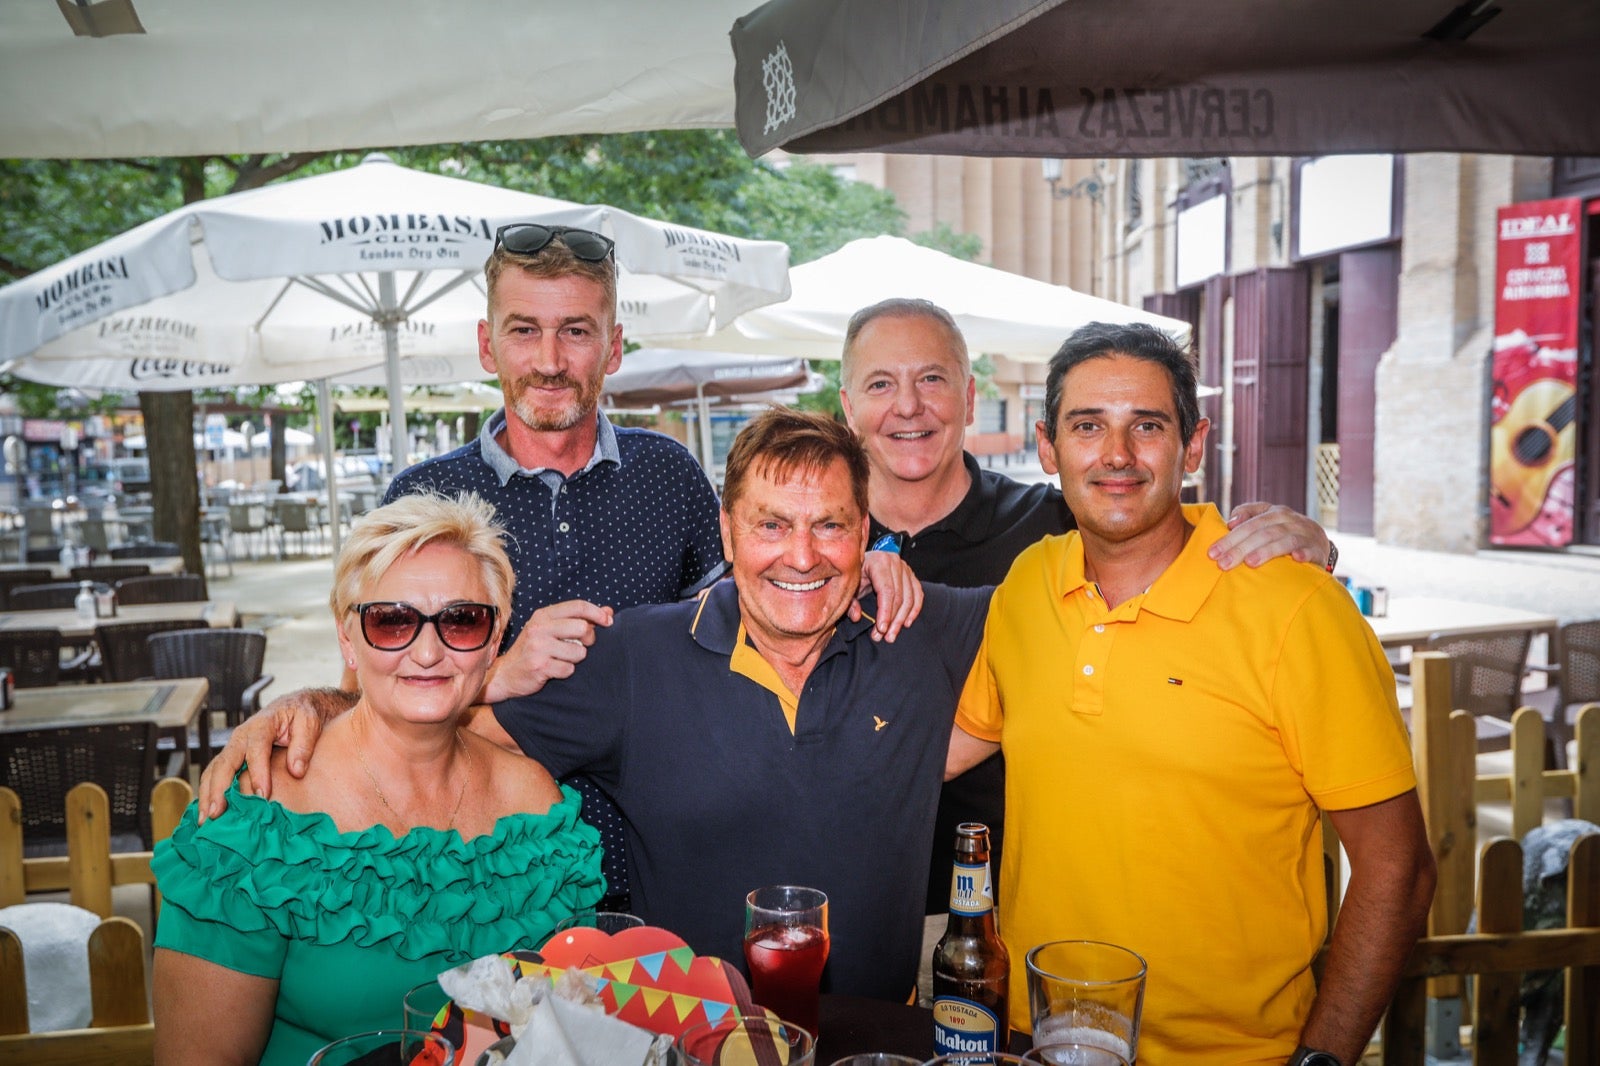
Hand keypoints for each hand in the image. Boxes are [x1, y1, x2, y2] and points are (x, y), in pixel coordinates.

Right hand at [198, 688, 347, 820]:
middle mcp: (241, 737)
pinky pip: (214, 775)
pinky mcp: (231, 757)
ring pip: (213, 770)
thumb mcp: (309, 723)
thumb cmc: (302, 716)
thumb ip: (303, 745)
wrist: (293, 707)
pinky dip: (207, 793)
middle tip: (216, 814)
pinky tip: (205, 813)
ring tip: (203, 821)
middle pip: (225, 762)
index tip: (263, 796)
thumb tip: (296, 771)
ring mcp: (233, 748)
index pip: (257, 750)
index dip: (258, 773)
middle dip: (218, 789)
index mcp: (262, 726)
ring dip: (206, 795)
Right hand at [480, 599, 612, 703]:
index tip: (608, 621)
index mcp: (543, 615)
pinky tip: (554, 670)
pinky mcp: (539, 666)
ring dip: (576, 659)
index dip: (597, 613)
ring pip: (579, 652)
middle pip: (582, 628)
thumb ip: (579, 619)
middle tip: (580, 646)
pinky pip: (569, 669)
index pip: (578, 606)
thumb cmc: (534, 650)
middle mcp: (540, 628)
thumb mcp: (552, 629)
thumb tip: (609, 611)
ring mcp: (538, 647)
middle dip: (588, 639)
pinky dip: (566, 672)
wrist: (506, 674)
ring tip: (562, 659)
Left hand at [851, 549, 923, 641]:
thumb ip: (850, 602)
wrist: (863, 562)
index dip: (885, 612)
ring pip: (910, 598)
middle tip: (885, 637)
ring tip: (892, 634)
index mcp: (878, 562)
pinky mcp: (911, 575)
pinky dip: (913, 611)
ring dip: (902, 620)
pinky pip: (917, 595)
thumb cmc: (856, 573)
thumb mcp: (849, 586)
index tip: (881, 629)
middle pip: (899, 596)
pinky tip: (906, 623)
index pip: (886, 591)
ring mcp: (905, 568)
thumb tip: (857, 617)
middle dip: (893, 620)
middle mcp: (894, 562)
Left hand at [1209, 502, 1330, 570]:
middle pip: (1262, 532)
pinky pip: (1310, 550)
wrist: (1318, 542)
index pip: (1249, 524)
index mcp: (1274, 512)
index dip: (1230, 538)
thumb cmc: (1284, 532)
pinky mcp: (1317, 548)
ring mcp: (1305, 533)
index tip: (1212, 553)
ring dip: (1266, 551)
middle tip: (1223, 564)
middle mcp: (1289, 520)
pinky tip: (1295, 559)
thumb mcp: (1266, 520)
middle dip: (1241, 548)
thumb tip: (1230, 522)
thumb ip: (1247, 516)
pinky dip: (1303, 553)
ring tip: (1250, 563)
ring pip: (1284, 540)